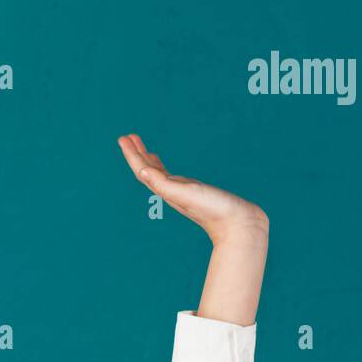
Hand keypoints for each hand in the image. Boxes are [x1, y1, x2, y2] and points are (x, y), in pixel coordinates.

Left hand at [117, 134, 267, 243]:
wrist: (237, 224)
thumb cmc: (213, 210)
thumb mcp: (186, 194)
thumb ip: (164, 184)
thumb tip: (142, 172)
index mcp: (166, 191)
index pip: (143, 171)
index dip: (132, 155)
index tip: (123, 138)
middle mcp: (171, 191)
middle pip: (146, 170)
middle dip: (136, 154)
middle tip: (126, 137)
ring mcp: (181, 191)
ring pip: (157, 173)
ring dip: (146, 159)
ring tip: (139, 145)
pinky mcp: (192, 191)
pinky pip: (170, 176)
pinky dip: (161, 167)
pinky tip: (159, 163)